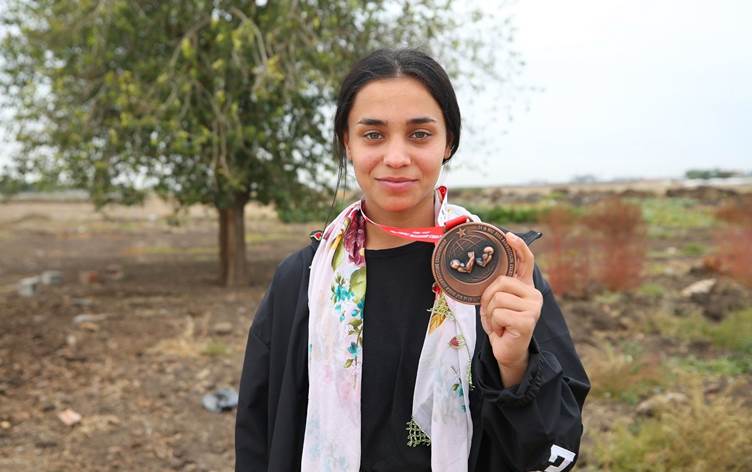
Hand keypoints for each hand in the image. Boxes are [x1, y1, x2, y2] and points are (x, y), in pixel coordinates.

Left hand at [479, 231, 542, 386]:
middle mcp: (534, 294)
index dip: (519, 247)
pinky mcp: (528, 320)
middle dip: (488, 298)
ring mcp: (533, 307)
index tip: (508, 236)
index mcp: (526, 287)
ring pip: (497, 298)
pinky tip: (503, 331)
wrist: (507, 351)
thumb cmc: (501, 325)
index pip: (526, 262)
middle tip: (493, 313)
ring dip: (490, 313)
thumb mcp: (496, 302)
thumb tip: (485, 271)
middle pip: (501, 282)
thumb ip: (497, 287)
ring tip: (499, 323)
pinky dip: (494, 323)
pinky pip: (499, 313)